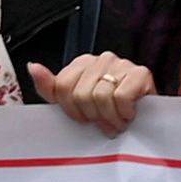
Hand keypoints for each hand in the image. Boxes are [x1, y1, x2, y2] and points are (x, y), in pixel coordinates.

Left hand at [30, 53, 152, 134]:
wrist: (148, 116)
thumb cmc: (110, 110)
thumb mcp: (74, 103)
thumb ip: (50, 87)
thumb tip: (33, 67)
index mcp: (82, 63)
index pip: (62, 87)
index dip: (72, 111)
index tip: (84, 118)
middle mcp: (101, 59)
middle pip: (81, 95)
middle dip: (93, 116)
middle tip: (104, 122)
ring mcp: (121, 64)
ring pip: (101, 97)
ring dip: (110, 118)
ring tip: (117, 122)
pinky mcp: (141, 73)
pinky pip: (121, 97)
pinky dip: (124, 112)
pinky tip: (129, 114)